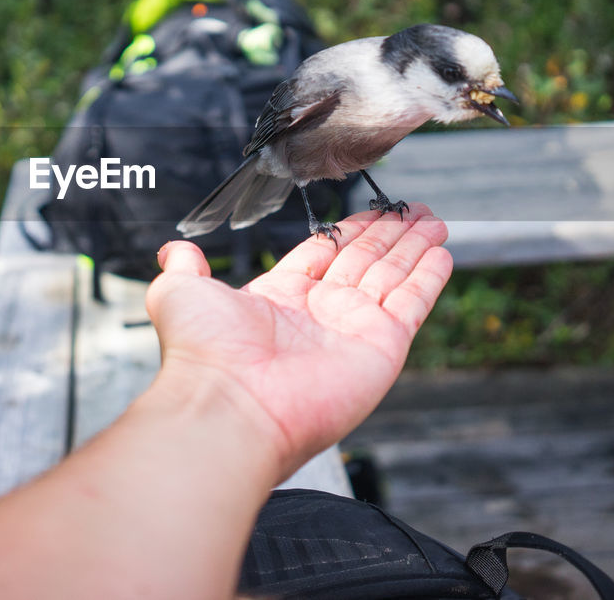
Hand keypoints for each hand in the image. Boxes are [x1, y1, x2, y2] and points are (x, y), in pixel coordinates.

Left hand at [145, 207, 451, 479]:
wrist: (228, 405)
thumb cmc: (203, 354)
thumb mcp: (178, 292)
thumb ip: (184, 266)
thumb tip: (172, 250)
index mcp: (279, 298)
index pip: (324, 255)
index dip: (349, 231)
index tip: (370, 210)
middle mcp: (318, 315)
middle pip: (363, 262)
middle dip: (390, 234)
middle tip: (414, 209)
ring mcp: (352, 332)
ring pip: (391, 277)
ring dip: (414, 247)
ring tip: (433, 219)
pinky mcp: (380, 348)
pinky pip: (410, 304)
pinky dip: (428, 278)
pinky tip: (441, 251)